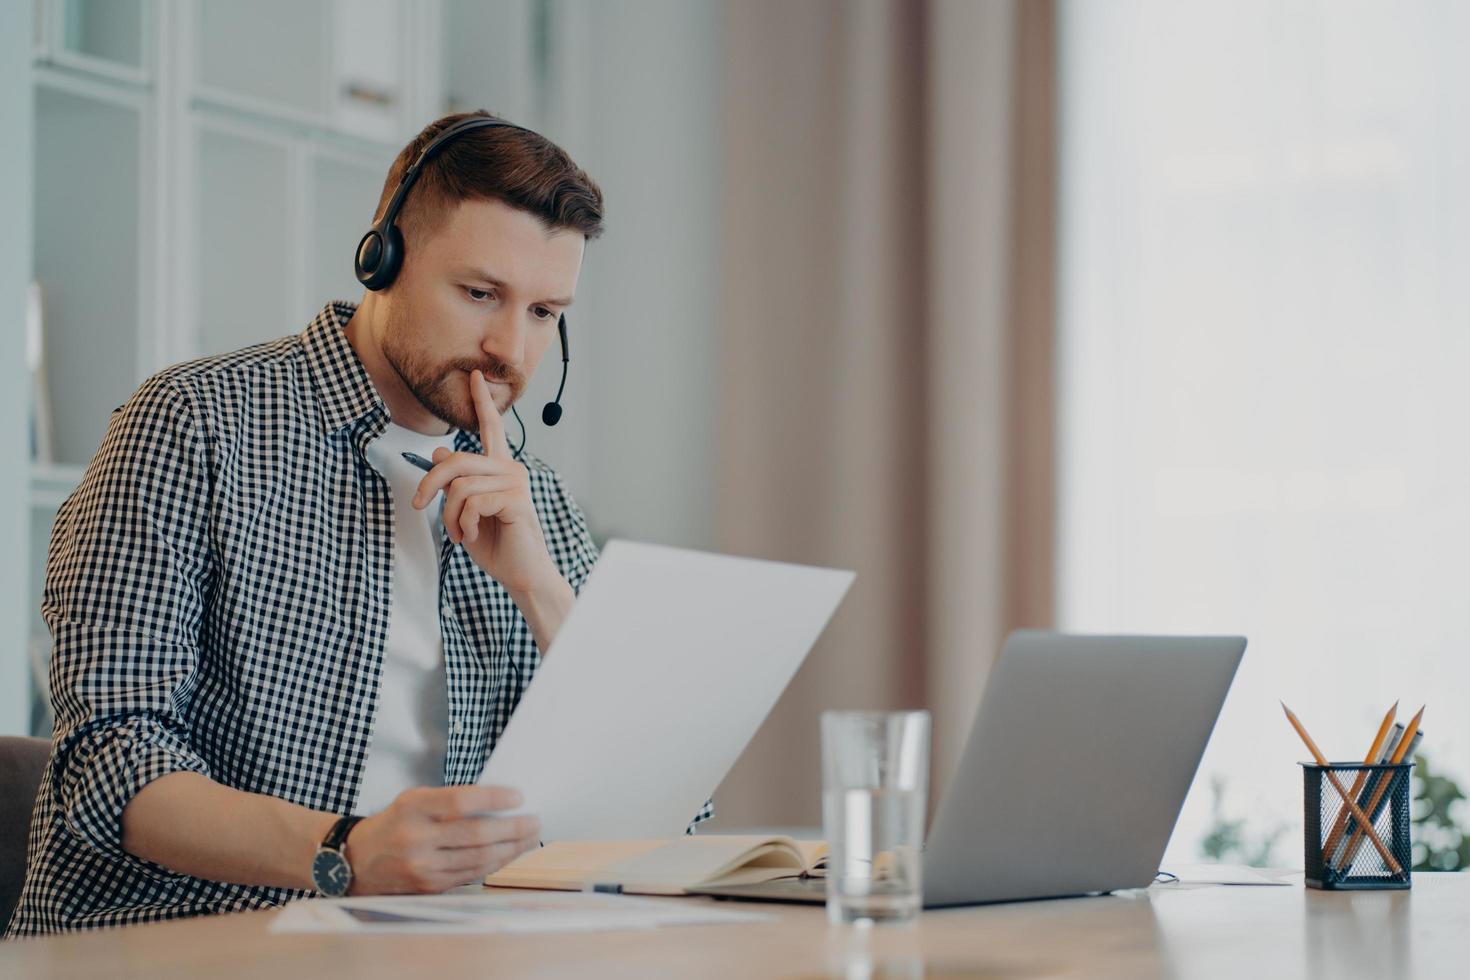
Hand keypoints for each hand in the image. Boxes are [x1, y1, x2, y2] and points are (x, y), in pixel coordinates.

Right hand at [345, 785, 539, 894]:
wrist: (356, 861)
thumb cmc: (395, 822)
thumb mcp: (414, 799)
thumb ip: (450, 799)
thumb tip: (499, 802)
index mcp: (413, 808)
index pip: (461, 801)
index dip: (494, 798)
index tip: (518, 797)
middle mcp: (417, 838)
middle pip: (476, 834)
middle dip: (513, 828)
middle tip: (535, 821)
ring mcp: (422, 867)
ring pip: (478, 858)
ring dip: (511, 848)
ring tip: (530, 837)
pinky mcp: (428, 887)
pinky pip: (471, 874)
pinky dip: (495, 864)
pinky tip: (510, 854)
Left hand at [411, 369, 557, 594]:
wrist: (522, 574)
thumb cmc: (495, 544)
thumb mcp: (464, 512)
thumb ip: (455, 484)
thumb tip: (439, 451)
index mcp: (500, 468)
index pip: (491, 428)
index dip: (482, 401)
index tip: (476, 375)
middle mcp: (511, 469)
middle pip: (456, 461)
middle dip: (429, 484)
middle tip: (417, 505)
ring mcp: (516, 483)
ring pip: (459, 486)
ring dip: (448, 516)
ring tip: (457, 534)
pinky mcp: (516, 500)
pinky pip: (472, 503)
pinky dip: (462, 524)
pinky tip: (470, 537)